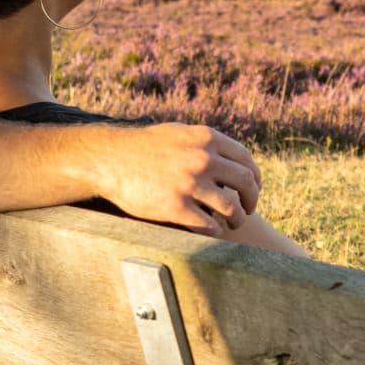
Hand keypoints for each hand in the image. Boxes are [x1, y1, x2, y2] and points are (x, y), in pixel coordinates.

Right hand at [94, 122, 259, 230]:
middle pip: (245, 183)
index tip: (253, 189)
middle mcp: (203, 159)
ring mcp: (190, 183)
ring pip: (232, 208)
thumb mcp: (177, 133)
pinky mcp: (177, 207)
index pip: (246, 159)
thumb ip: (204, 141)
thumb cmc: (143, 147)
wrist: (109, 160)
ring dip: (237, 219)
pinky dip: (216, 231)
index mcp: (206, 139)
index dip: (255, 177)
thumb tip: (228, 152)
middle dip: (252, 200)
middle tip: (248, 210)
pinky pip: (210, 225)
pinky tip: (212, 231)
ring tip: (232, 224)